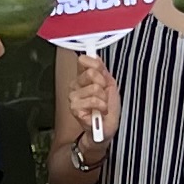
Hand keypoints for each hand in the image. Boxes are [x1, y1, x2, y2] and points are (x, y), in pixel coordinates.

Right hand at [56, 46, 116, 163]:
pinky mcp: (74, 108)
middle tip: (104, 95)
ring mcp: (73, 96)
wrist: (106, 129)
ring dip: (104, 99)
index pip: (84, 60)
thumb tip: (94, 55)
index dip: (97, 66)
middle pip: (91, 72)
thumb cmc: (107, 110)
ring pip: (95, 87)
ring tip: (102, 106)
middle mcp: (75, 85)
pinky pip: (93, 100)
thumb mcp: (110, 85)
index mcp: (82, 77)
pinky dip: (102, 107)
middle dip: (103, 85)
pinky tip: (99, 112)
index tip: (103, 77)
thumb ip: (102, 70)